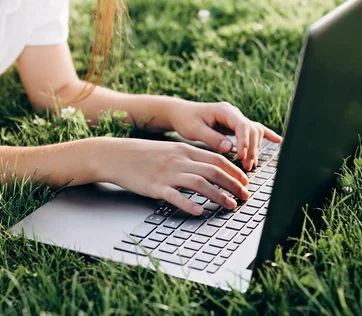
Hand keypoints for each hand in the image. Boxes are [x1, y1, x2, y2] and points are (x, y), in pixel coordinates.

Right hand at [94, 137, 250, 214]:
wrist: (116, 155)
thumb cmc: (143, 154)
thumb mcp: (169, 150)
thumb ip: (189, 157)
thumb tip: (210, 168)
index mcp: (184, 150)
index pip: (217, 159)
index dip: (235, 171)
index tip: (245, 182)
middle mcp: (179, 160)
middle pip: (214, 171)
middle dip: (234, 185)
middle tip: (245, 197)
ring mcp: (167, 173)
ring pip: (200, 183)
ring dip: (219, 196)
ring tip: (230, 206)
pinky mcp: (155, 187)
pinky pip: (175, 196)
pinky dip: (189, 204)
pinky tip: (199, 212)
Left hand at [167, 100, 281, 170]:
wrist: (181, 113)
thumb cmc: (186, 120)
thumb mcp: (195, 129)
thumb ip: (212, 138)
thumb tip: (229, 148)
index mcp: (224, 111)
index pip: (242, 126)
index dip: (245, 142)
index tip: (242, 157)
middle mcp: (233, 113)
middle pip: (252, 130)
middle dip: (252, 149)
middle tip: (247, 167)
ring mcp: (236, 119)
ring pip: (254, 132)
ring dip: (255, 148)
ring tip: (250, 165)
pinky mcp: (235, 126)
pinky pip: (253, 130)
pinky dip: (266, 135)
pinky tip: (278, 141)